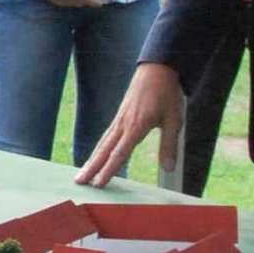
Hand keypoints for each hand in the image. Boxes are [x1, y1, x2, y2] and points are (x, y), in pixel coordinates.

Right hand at [76, 62, 184, 186]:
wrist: (156, 69)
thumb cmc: (166, 93)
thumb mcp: (174, 120)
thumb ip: (169, 145)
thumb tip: (169, 168)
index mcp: (136, 126)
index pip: (119, 153)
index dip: (109, 169)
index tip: (98, 183)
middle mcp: (123, 125)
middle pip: (104, 150)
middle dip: (91, 167)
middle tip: (79, 182)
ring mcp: (119, 120)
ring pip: (102, 144)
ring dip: (91, 160)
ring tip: (82, 174)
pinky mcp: (120, 116)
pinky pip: (106, 136)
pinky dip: (99, 149)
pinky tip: (96, 156)